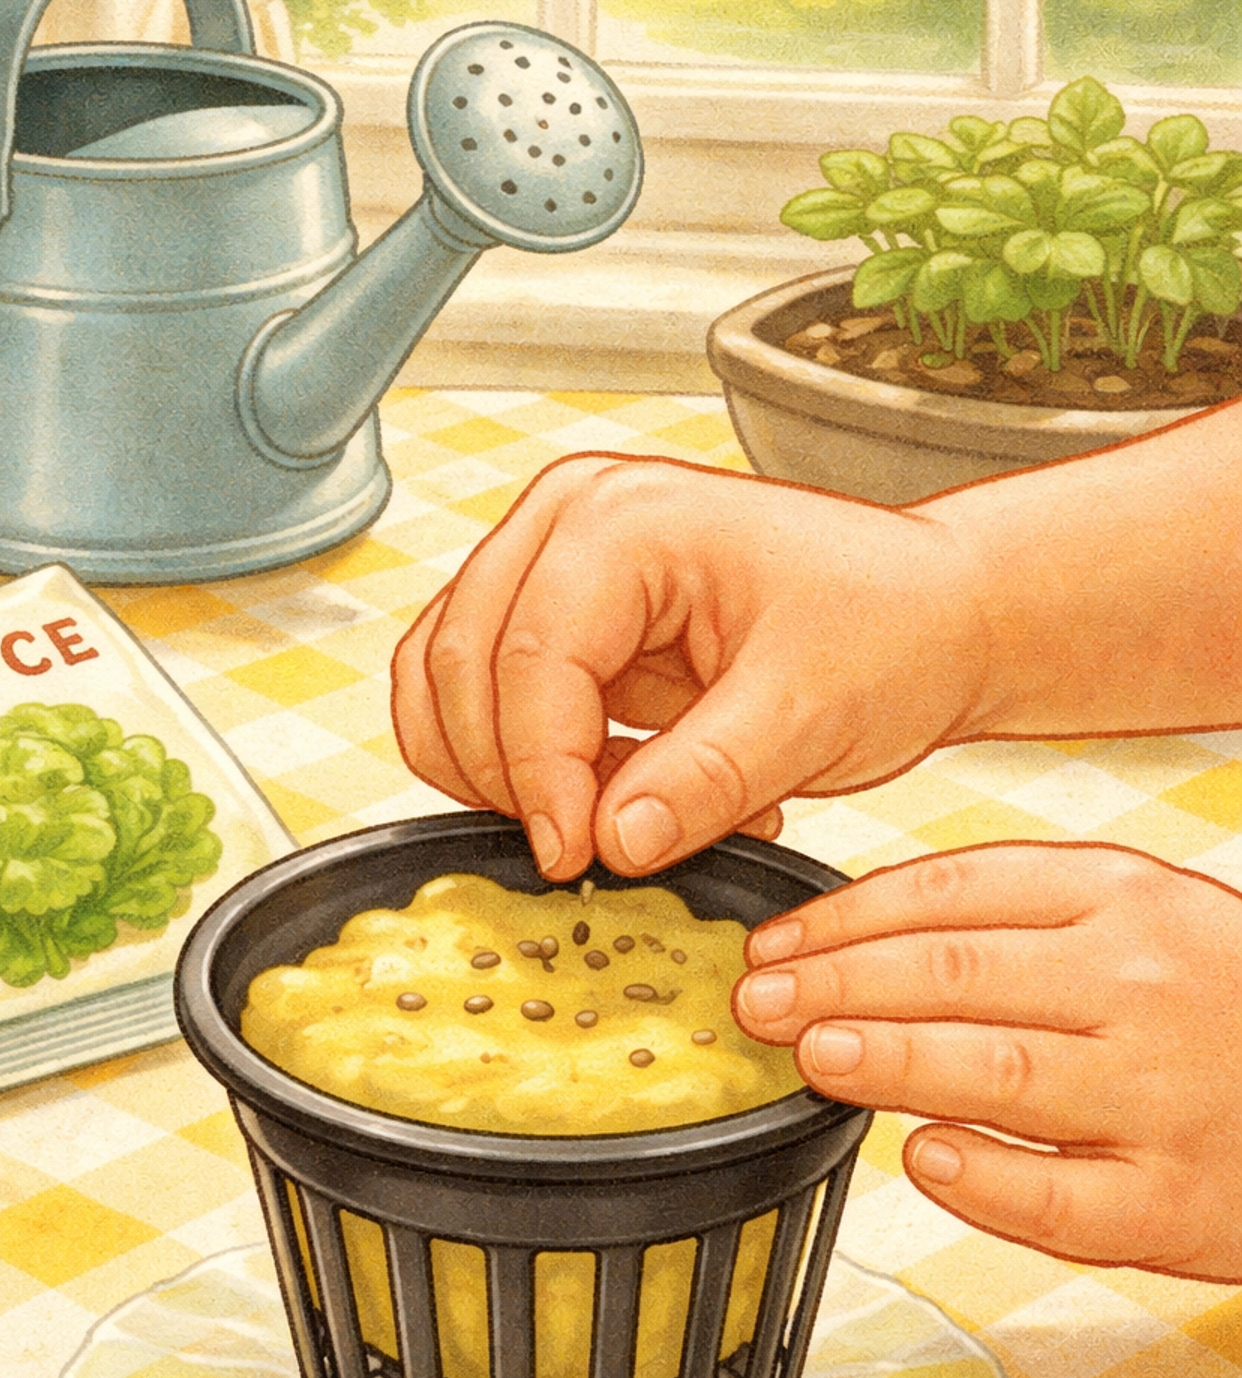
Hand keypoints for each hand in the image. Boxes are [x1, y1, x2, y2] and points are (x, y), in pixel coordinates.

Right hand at [391, 454, 985, 879]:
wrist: (930, 615)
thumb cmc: (890, 628)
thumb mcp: (810, 714)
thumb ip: (706, 778)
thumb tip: (613, 841)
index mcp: (625, 518)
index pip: (529, 660)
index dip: (540, 777)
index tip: (574, 858)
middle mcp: (569, 519)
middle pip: (460, 664)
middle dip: (508, 777)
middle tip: (582, 853)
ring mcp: (550, 560)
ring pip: (446, 681)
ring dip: (499, 772)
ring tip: (604, 818)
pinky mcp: (555, 614)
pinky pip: (480, 698)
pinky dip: (515, 765)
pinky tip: (604, 794)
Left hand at [732, 842, 1241, 1280]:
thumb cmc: (1220, 1009)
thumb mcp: (1141, 921)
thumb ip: (1020, 920)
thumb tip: (859, 937)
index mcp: (1126, 898)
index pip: (956, 890)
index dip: (844, 917)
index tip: (775, 943)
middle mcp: (1145, 985)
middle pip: (959, 974)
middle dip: (838, 986)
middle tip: (760, 1003)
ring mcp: (1164, 1097)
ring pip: (998, 1072)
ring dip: (890, 1064)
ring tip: (815, 1058)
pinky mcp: (1178, 1203)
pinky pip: (1062, 1199)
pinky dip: (985, 1180)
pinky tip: (925, 1158)